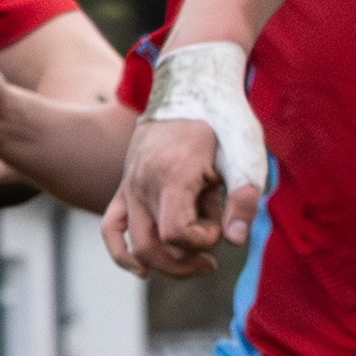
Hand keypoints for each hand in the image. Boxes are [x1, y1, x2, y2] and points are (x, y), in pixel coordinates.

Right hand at [106, 117, 250, 277]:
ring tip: (195, 262)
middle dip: (186, 261)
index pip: (176, 233)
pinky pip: (111, 228)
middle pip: (153, 247)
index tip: (222, 220)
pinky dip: (121, 254)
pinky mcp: (126, 186)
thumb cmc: (223, 118)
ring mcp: (130, 186)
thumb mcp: (244, 152)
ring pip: (135, 244)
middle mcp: (143, 184)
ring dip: (165, 263)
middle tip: (212, 260)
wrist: (190, 84)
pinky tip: (141, 270)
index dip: (203, 240)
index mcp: (173, 174)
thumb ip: (243, 196)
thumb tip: (235, 240)